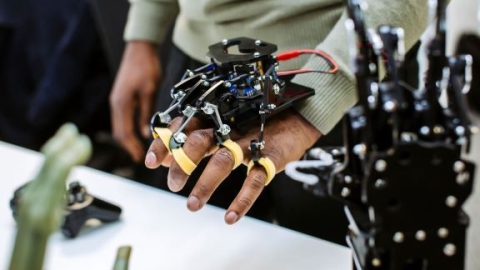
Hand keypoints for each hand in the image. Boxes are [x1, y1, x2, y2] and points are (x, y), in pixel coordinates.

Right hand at [110, 41, 160, 161]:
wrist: (140, 49)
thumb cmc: (146, 67)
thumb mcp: (150, 91)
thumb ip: (147, 113)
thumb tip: (145, 133)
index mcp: (122, 103)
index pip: (124, 132)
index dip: (132, 147)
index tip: (140, 157)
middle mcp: (116, 104)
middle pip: (118, 132)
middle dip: (128, 146)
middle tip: (140, 157)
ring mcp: (116, 100)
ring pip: (118, 126)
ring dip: (127, 139)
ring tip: (138, 149)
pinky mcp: (120, 98)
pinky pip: (121, 119)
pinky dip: (127, 129)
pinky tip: (136, 133)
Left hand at [145, 109, 321, 223]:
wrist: (297, 116)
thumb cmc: (256, 124)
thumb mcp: (222, 131)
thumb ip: (194, 143)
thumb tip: (165, 160)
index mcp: (216, 119)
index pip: (184, 127)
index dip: (166, 143)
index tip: (151, 162)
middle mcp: (230, 127)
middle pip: (200, 140)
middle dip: (183, 164)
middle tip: (173, 185)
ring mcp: (250, 141)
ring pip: (224, 159)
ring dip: (206, 184)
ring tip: (193, 205)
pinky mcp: (270, 155)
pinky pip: (255, 179)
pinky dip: (242, 200)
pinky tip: (230, 217)